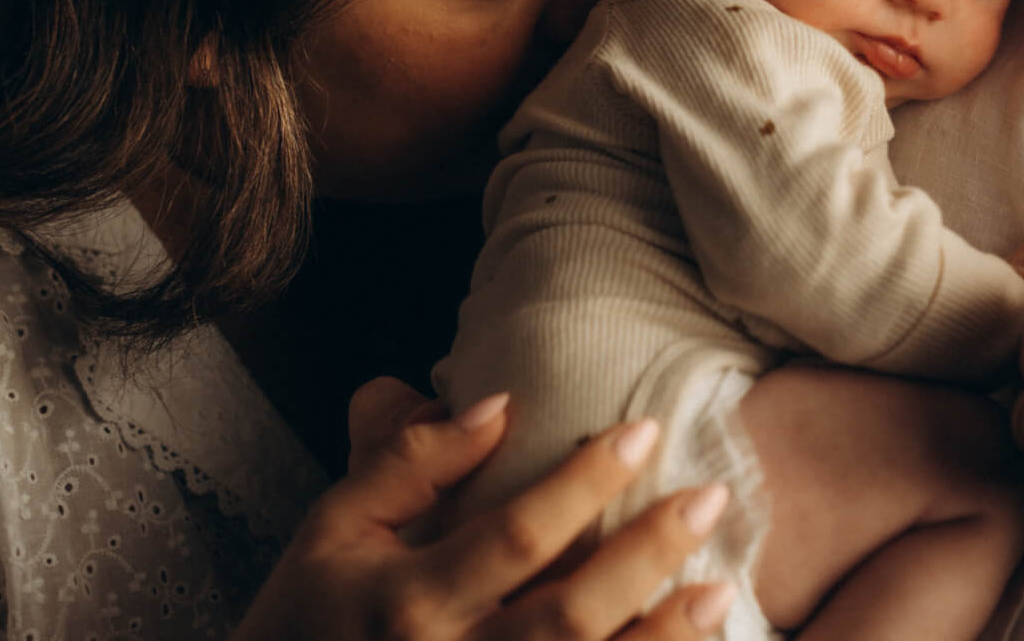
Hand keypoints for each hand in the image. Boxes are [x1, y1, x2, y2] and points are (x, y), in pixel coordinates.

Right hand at [234, 377, 736, 639]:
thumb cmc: (304, 617)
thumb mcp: (334, 528)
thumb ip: (407, 462)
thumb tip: (499, 405)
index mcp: (409, 599)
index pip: (517, 535)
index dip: (586, 483)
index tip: (644, 432)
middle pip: (570, 616)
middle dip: (648, 556)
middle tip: (711, 497)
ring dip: (661, 638)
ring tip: (719, 587)